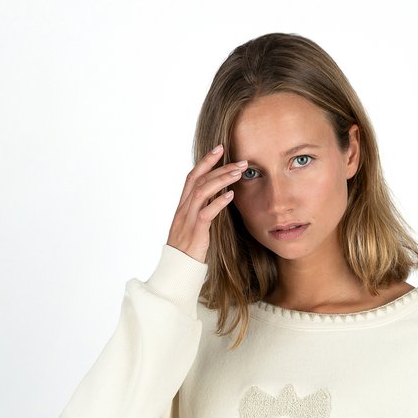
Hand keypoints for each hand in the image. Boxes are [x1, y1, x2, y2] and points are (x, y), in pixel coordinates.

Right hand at [166, 144, 247, 263]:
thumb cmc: (187, 250)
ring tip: (239, 173)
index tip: (220, 149)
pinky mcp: (196, 232)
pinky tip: (231, 195)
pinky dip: (219, 202)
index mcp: (182, 206)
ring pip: (202, 191)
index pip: (192, 177)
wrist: (177, 268)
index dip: (205, 161)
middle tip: (240, 161)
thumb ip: (201, 210)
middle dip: (219, 167)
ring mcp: (188, 219)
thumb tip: (216, 198)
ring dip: (221, 180)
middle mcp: (183, 209)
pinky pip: (206, 213)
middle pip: (199, 179)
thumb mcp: (193, 226)